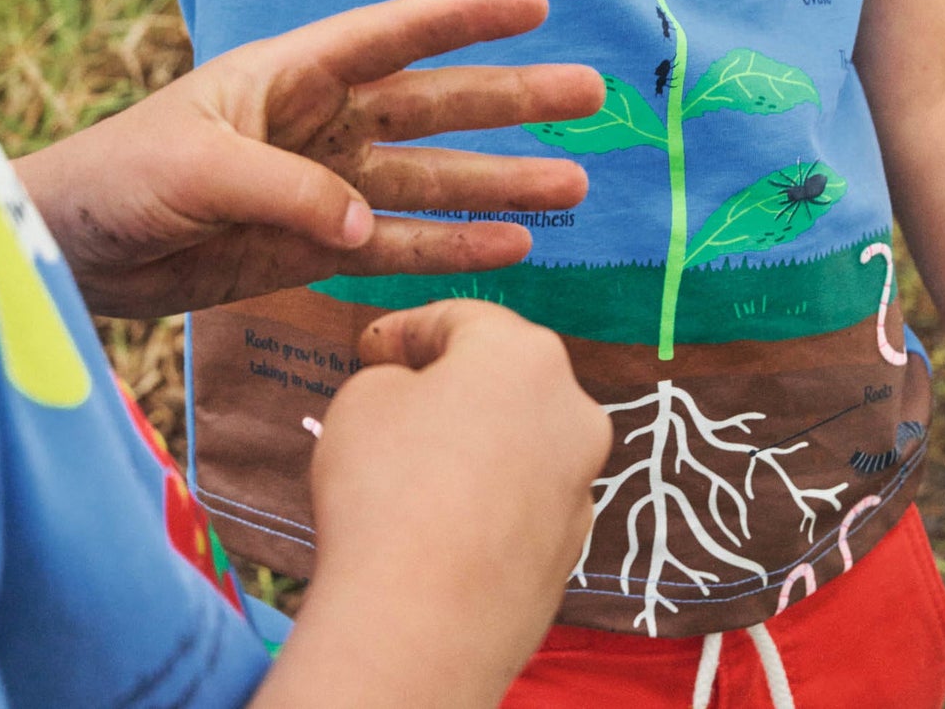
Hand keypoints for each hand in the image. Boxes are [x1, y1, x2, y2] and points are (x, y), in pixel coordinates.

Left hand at [15, 0, 601, 316]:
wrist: (73, 245)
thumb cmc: (120, 175)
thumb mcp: (197, 166)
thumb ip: (285, 189)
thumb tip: (366, 225)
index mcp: (289, 75)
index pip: (390, 35)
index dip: (462, 18)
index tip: (533, 2)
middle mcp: (318, 123)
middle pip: (432, 106)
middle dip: (510, 102)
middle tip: (591, 96)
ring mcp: (322, 187)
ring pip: (428, 180)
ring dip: (497, 184)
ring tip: (573, 187)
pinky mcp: (310, 247)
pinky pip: (397, 247)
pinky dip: (452, 248)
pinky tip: (511, 247)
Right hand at [262, 303, 608, 708]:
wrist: (417, 626)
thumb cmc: (385, 488)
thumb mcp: (364, 397)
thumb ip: (396, 376)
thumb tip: (415, 395)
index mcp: (524, 354)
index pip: (460, 318)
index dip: (405, 329)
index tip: (368, 350)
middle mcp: (572, 412)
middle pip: (504, 377)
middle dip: (450, 382)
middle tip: (392, 396)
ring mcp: (580, 485)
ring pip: (519, 440)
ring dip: (474, 441)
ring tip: (411, 466)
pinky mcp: (572, 552)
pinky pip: (522, 501)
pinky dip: (487, 498)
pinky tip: (437, 520)